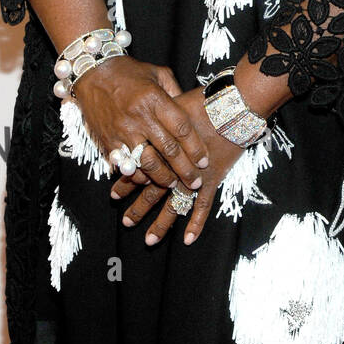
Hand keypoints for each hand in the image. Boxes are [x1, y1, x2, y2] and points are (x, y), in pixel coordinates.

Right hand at [74, 56, 209, 191]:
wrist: (92, 72)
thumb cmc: (128, 72)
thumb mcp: (157, 73)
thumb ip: (175, 92)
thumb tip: (190, 111)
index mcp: (154, 99)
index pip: (181, 129)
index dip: (195, 148)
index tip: (204, 161)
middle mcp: (139, 117)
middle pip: (168, 150)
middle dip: (184, 170)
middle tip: (195, 182)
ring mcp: (122, 131)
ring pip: (147, 162)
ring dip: (163, 177)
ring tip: (174, 184)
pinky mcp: (108, 141)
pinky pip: (126, 165)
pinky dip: (139, 175)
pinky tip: (149, 179)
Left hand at [111, 87, 243, 245]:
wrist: (231, 108)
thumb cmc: (201, 103)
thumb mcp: (171, 105)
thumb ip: (157, 117)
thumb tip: (144, 116)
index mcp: (161, 151)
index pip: (138, 171)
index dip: (125, 182)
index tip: (113, 192)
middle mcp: (174, 168)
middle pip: (151, 192)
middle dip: (138, 207)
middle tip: (126, 221)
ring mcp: (192, 177)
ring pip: (173, 206)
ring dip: (161, 224)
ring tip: (149, 240)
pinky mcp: (211, 180)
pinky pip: (203, 206)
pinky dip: (196, 223)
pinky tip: (188, 239)